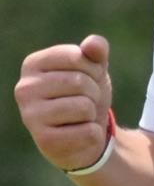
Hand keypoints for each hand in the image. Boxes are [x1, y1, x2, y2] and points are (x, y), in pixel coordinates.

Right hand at [15, 34, 112, 171]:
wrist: (84, 137)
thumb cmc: (85, 96)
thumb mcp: (94, 69)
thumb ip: (96, 50)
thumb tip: (93, 44)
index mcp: (32, 65)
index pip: (75, 56)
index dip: (93, 69)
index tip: (87, 79)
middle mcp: (24, 89)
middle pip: (79, 82)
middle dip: (93, 92)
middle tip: (86, 102)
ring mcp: (31, 116)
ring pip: (84, 106)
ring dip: (92, 113)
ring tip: (81, 118)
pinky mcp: (44, 141)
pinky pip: (88, 131)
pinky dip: (93, 134)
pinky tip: (79, 135)